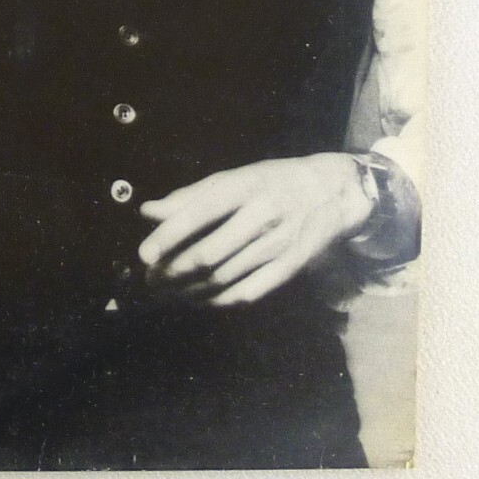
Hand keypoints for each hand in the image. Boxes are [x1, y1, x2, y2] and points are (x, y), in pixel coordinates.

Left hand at [137, 153, 372, 306]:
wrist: (334, 193)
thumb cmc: (272, 182)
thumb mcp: (233, 177)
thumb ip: (189, 196)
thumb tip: (147, 211)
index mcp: (244, 187)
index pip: (199, 213)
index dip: (169, 236)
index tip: (144, 256)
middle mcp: (262, 217)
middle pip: (211, 254)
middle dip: (174, 272)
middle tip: (150, 279)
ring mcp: (279, 245)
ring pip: (226, 278)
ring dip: (190, 290)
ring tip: (166, 293)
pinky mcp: (291, 268)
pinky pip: (249, 292)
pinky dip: (219, 301)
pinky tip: (198, 301)